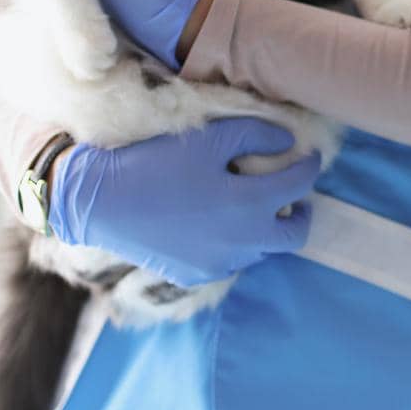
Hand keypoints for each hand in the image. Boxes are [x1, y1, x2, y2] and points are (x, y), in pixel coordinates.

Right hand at [48, 118, 320, 285]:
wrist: (101, 203)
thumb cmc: (156, 162)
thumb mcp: (208, 137)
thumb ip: (255, 134)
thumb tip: (287, 140)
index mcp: (249, 205)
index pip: (299, 186)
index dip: (309, 167)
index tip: (308, 157)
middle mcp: (242, 242)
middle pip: (294, 235)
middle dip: (301, 212)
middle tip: (292, 194)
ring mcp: (219, 264)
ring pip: (262, 250)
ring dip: (265, 228)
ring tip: (250, 205)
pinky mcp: (196, 275)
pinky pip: (230, 261)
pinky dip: (234, 243)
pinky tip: (216, 223)